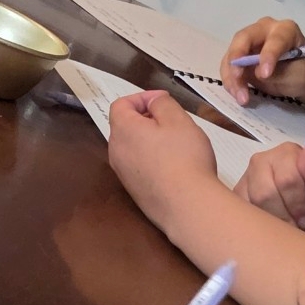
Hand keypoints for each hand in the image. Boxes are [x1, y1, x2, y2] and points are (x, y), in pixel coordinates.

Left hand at [107, 90, 220, 219]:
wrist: (188, 206)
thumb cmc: (185, 158)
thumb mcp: (178, 120)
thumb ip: (162, 104)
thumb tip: (153, 101)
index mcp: (123, 130)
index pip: (121, 105)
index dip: (141, 98)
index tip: (162, 101)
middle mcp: (116, 151)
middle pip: (125, 126)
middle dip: (146, 119)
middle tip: (172, 122)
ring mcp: (123, 174)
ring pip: (132, 147)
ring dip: (149, 141)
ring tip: (176, 145)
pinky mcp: (134, 191)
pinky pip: (139, 167)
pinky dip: (152, 160)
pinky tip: (174, 167)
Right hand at [220, 17, 304, 109]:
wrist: (298, 77)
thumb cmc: (301, 72)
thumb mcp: (298, 74)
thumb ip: (279, 73)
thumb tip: (255, 73)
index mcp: (285, 30)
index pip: (275, 40)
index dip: (268, 55)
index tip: (265, 74)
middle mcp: (263, 31)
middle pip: (244, 39)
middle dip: (238, 58)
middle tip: (237, 77)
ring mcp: (249, 43)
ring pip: (232, 55)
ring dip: (232, 77)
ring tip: (241, 97)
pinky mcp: (239, 57)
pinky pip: (228, 67)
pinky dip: (230, 82)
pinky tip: (237, 95)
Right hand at [234, 142, 304, 241]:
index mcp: (287, 153)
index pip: (286, 179)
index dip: (297, 204)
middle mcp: (263, 160)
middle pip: (265, 192)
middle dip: (284, 214)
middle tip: (297, 224)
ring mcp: (246, 178)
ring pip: (252, 204)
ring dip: (272, 220)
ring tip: (287, 225)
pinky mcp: (236, 197)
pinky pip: (241, 213)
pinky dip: (259, 225)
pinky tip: (272, 225)